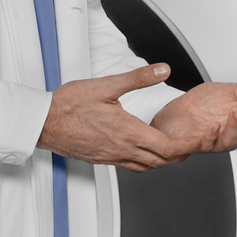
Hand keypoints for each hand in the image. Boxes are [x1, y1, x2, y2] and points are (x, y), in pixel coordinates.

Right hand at [39, 64, 180, 171]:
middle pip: (159, 161)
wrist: (43, 122)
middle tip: (188, 146)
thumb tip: (161, 69)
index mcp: (128, 133)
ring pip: (144, 166)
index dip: (184, 145)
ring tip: (170, 150)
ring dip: (160, 160)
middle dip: (177, 155)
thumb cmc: (69, 105)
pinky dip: (142, 161)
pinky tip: (141, 150)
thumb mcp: (107, 85)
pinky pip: (128, 166)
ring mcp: (110, 157)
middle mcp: (121, 149)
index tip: (193, 139)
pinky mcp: (100, 160)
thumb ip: (138, 78)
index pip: (166, 148)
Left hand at [149, 79, 236, 155]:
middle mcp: (233, 134)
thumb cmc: (206, 104)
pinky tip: (213, 126)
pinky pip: (206, 143)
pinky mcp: (198, 144)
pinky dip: (210, 136)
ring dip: (233, 126)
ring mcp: (216, 140)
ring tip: (234, 111)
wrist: (178, 112)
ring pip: (230, 140)